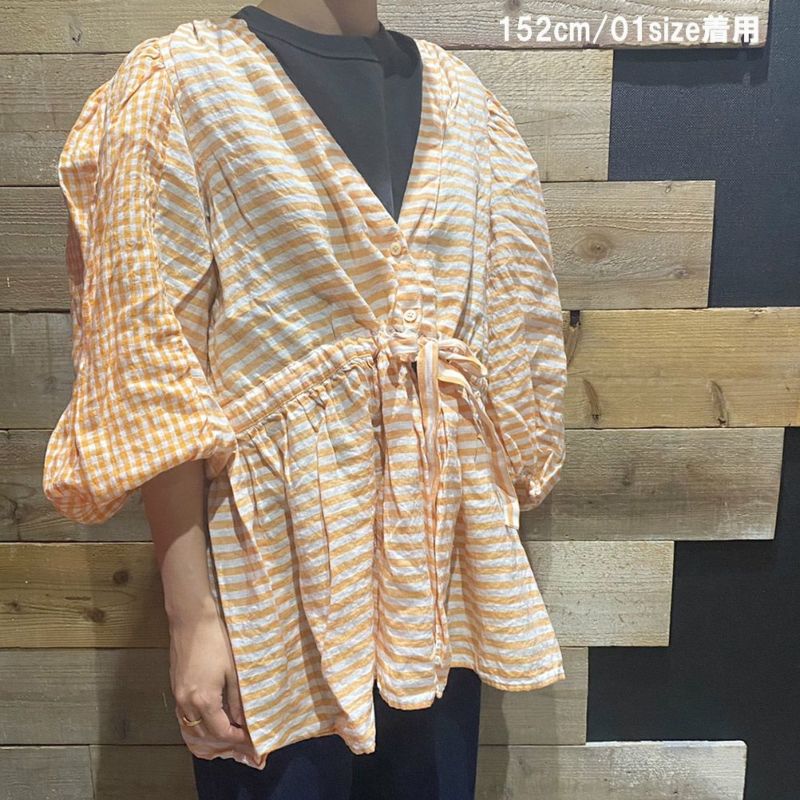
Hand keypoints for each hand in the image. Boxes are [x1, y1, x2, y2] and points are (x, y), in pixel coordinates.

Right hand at [169, 605, 249, 747]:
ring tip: (226, 736)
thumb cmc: (216, 640)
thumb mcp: (233, 671)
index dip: (236, 739)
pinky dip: (197, 726)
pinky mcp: (175, 688)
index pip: (220, 731)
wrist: (191, 620)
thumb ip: (236, 700)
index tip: (250, 740)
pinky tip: (209, 722)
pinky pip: (184, 717)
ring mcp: (178, 696)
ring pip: (191, 728)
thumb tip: (242, 720)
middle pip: (204, 734)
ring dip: (208, 736)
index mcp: (204, 699)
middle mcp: (187, 703)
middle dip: (223, 742)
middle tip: (241, 741)